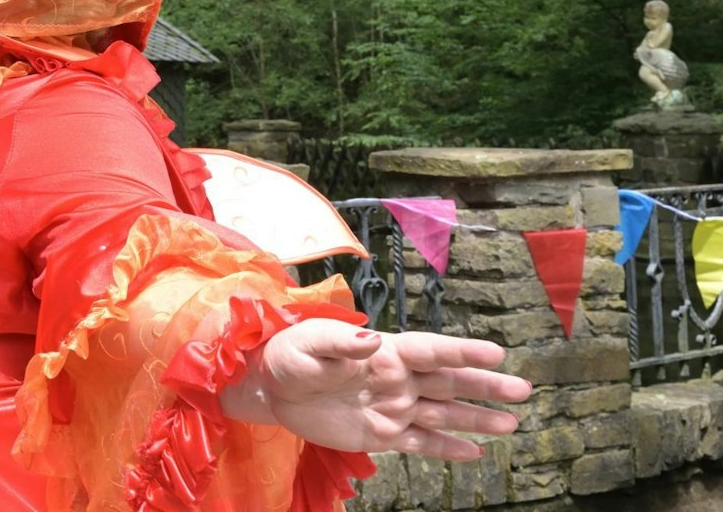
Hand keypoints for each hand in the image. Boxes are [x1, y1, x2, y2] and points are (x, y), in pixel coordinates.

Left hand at [224, 320, 531, 459]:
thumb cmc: (290, 354)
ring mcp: (393, 407)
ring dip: (476, 419)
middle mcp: (397, 379)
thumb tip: (371, 341)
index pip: (430, 350)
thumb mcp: (309, 345)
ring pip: (443, 414)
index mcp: (383, 351)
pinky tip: (475, 452)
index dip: (462, 351)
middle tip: (522, 389)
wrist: (272, 387)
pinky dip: (446, 447)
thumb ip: (341, 344)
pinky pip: (421, 442)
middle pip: (448, 382)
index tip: (496, 351)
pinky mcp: (382, 434)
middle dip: (484, 385)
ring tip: (512, 423)